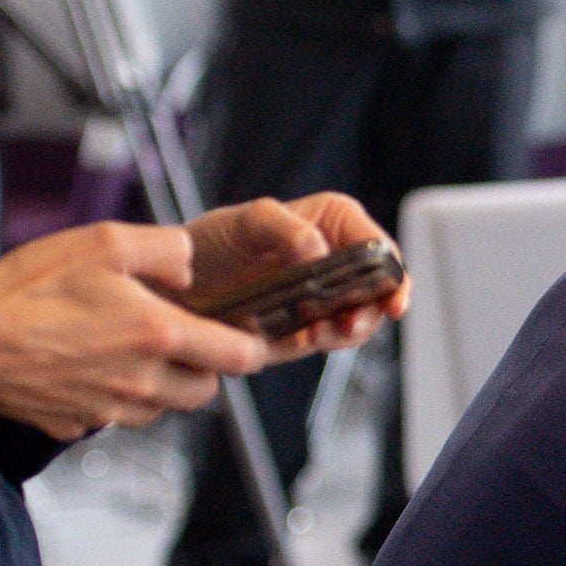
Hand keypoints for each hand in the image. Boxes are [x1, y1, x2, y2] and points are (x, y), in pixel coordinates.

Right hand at [0, 223, 270, 438]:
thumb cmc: (29, 287)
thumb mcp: (105, 240)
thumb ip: (166, 249)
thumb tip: (190, 268)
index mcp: (157, 335)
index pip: (237, 357)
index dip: (251, 346)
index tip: (247, 335)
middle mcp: (140, 381)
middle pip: (205, 392)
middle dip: (206, 369)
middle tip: (182, 338)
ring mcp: (108, 410)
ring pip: (160, 407)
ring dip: (160, 384)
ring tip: (128, 347)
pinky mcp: (75, 424)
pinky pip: (111, 417)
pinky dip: (112, 397)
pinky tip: (85, 365)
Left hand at [184, 192, 409, 356]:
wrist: (173, 292)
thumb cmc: (207, 245)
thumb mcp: (241, 223)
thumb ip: (281, 227)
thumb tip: (317, 248)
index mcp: (329, 224)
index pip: (376, 245)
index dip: (392, 270)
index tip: (392, 295)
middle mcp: (333, 261)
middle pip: (379, 288)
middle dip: (374, 309)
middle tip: (351, 322)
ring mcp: (323, 299)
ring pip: (361, 318)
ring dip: (349, 330)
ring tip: (320, 332)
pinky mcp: (306, 331)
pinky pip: (330, 340)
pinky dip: (325, 342)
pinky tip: (306, 337)